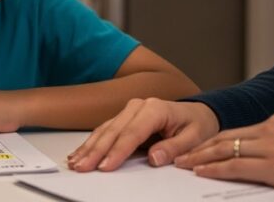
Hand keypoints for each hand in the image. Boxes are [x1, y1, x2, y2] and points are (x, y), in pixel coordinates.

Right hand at [67, 98, 218, 171]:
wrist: (197, 113)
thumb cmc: (196, 125)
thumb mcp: (195, 138)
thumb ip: (174, 148)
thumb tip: (154, 158)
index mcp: (155, 109)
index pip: (132, 132)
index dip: (118, 151)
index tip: (106, 166)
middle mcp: (138, 106)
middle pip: (113, 131)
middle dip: (96, 151)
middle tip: (83, 167)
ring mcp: (129, 110)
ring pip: (105, 130)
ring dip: (89, 147)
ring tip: (76, 162)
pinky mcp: (123, 117)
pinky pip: (105, 130)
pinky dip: (92, 142)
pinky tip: (80, 152)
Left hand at [175, 113, 273, 195]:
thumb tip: (269, 153)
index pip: (235, 132)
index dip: (212, 140)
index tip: (196, 146)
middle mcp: (269, 130)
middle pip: (224, 138)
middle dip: (199, 147)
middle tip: (179, 154)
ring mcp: (271, 147)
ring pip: (224, 150)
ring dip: (200, 157)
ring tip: (182, 163)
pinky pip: (237, 166)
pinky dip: (215, 168)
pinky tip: (200, 171)